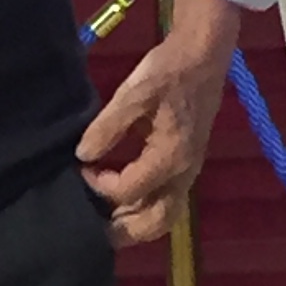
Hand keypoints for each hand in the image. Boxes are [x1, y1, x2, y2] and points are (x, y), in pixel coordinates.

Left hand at [75, 0, 239, 246]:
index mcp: (170, 156)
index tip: (81, 168)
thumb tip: (83, 156)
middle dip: (122, 231)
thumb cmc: (169, 70)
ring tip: (105, 225)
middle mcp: (184, 172)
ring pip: (164, 217)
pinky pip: (167, 201)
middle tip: (90, 231)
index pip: (129, 190)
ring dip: (135, 225)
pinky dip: (145, 210)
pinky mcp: (187, 164)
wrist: (203, 54)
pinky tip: (122, 203)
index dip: (99, 185)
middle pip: (154, 221)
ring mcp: (189, 171)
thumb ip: (107, 126)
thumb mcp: (134, 93)